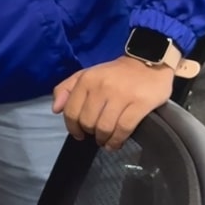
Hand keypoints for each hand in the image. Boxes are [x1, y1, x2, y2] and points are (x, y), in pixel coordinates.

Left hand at [52, 57, 172, 149]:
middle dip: (90, 133)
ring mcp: (121, 95)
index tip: (79, 134)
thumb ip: (66, 89)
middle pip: (87, 122)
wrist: (149, 62)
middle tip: (96, 135)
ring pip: (104, 127)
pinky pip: (123, 129)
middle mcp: (102, 86)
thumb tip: (55, 109)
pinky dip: (117, 140)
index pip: (71, 111)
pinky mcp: (140, 103)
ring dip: (103, 139)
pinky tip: (116, 143)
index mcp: (87, 79)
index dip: (72, 127)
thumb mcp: (87, 74)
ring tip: (106, 141)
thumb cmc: (115, 73)